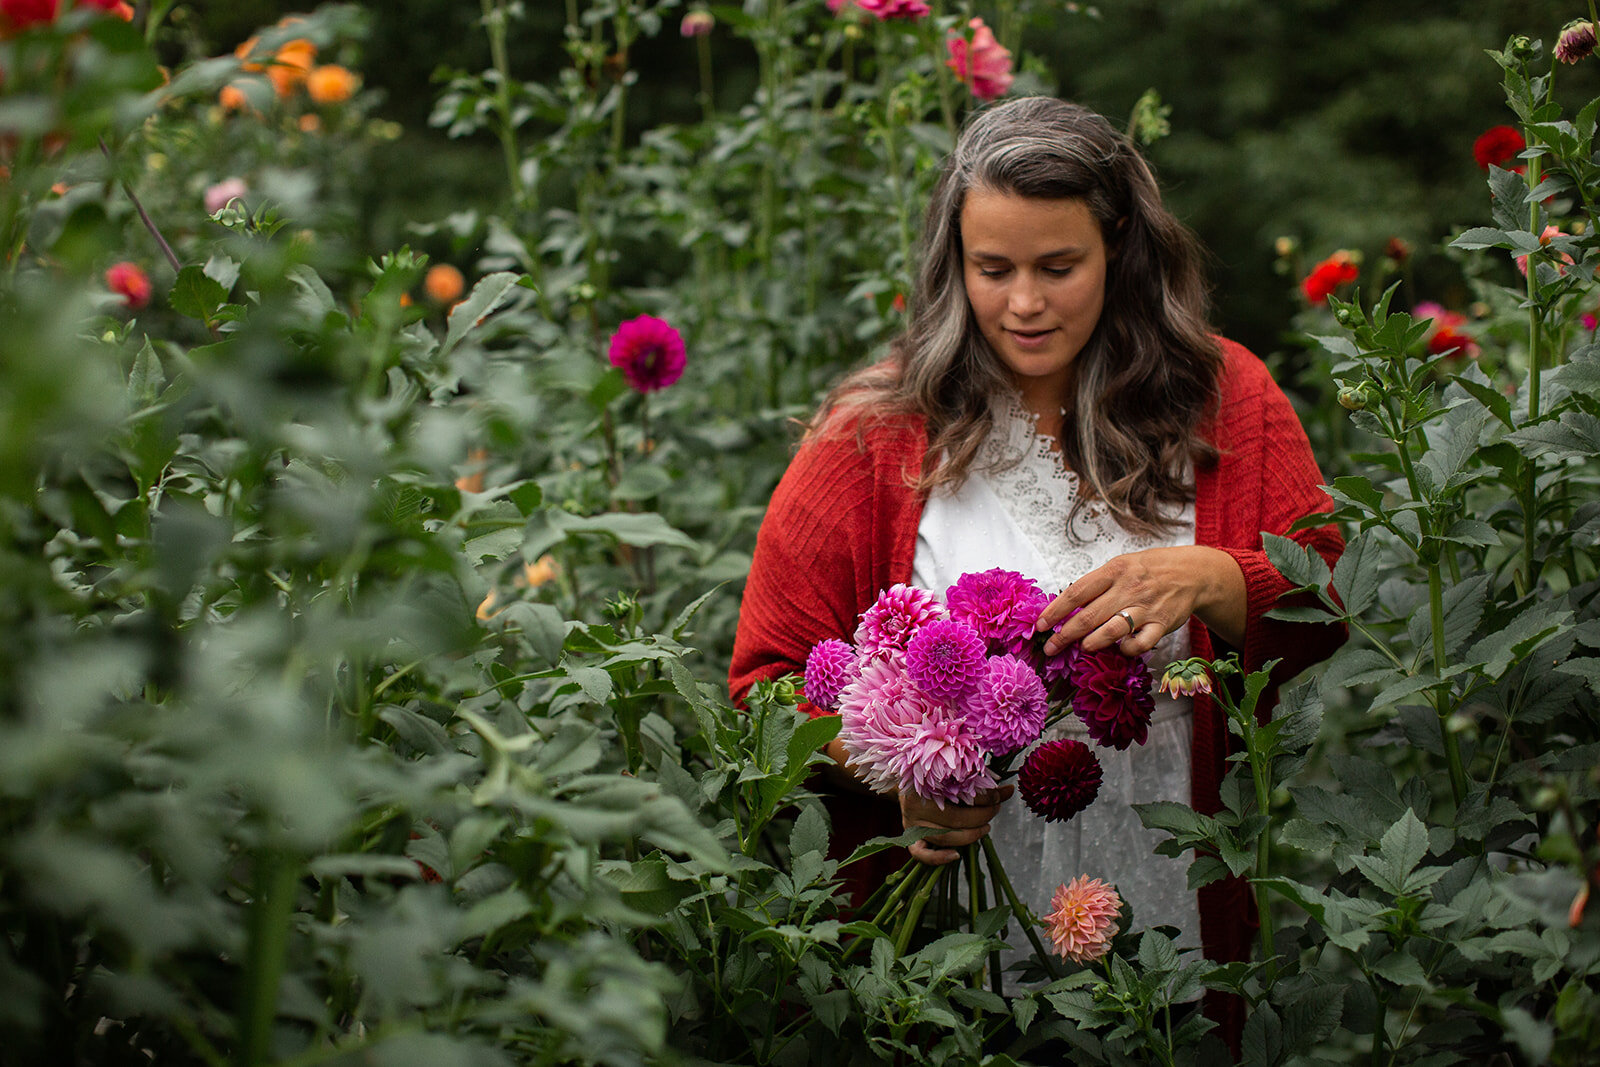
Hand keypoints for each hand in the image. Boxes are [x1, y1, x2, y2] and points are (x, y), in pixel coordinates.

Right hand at [901, 784, 1013, 864]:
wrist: (905, 780)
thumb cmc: (936, 776)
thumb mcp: (955, 775)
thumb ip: (981, 784)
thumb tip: (1011, 790)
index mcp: (926, 783)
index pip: (962, 794)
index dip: (985, 797)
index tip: (999, 795)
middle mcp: (916, 804)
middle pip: (955, 818)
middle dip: (983, 816)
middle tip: (995, 809)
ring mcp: (911, 823)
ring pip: (944, 837)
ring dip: (970, 836)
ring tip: (986, 827)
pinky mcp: (909, 837)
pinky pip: (921, 854)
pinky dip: (938, 858)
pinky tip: (955, 856)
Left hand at [1035, 545, 1245, 656]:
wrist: (1193, 572)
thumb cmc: (1149, 570)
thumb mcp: (1122, 566)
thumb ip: (1097, 585)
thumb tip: (1066, 608)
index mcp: (1114, 571)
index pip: (1076, 592)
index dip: (1055, 611)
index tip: (1039, 626)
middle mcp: (1128, 588)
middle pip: (1089, 615)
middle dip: (1065, 635)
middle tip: (1050, 648)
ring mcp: (1146, 607)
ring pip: (1111, 630)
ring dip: (1092, 643)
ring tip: (1082, 648)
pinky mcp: (1162, 624)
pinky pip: (1140, 643)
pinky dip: (1126, 650)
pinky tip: (1118, 649)